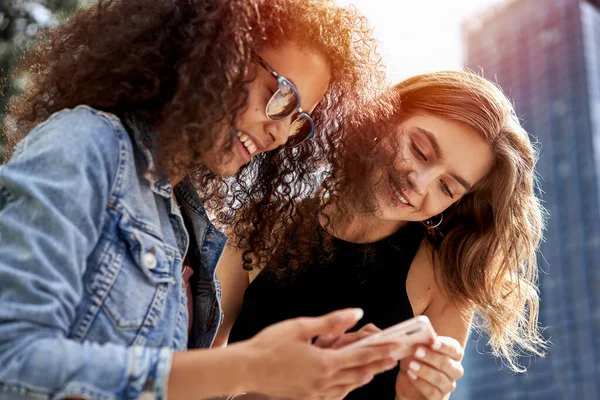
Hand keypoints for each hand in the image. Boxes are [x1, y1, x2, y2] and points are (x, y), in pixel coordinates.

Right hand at [243, 309, 398, 399]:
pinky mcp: (305, 397)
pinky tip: (346, 385)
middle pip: (358, 375)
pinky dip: (346, 389)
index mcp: (324, 363)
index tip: (395, 348)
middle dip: (377, 366)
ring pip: (347, 388)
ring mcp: (314, 393)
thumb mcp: (301, 326)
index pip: (360, 357)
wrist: (246, 369)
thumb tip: (356, 313)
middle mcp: (323, 382)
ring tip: (374, 371)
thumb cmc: (270, 345)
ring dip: (363, 378)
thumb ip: (331, 322)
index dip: (379, 352)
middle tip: (393, 360)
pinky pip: (333, 396)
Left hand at [395, 336, 463, 399]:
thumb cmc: (416, 357)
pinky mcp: (439, 397)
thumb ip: (420, 340)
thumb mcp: (416, 346)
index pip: (454, 349)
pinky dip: (421, 383)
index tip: (433, 342)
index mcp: (453, 354)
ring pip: (440, 379)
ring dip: (425, 371)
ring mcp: (448, 385)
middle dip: (431, 357)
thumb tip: (416, 334)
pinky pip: (433, 392)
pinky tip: (411, 375)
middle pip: (447, 364)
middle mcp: (454, 370)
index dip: (444, 345)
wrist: (409, 377)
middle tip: (417, 351)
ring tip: (411, 365)